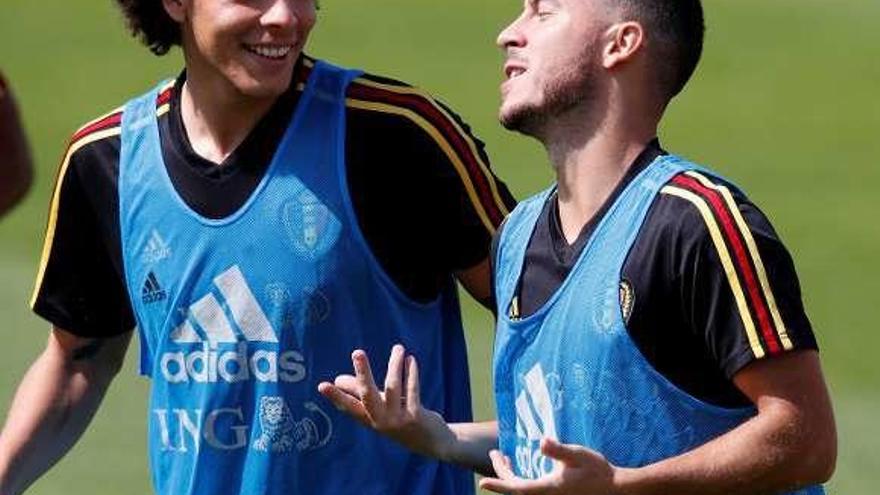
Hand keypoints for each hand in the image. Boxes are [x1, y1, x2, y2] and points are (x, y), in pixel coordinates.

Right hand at [317, 345, 454, 459]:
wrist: (432, 443)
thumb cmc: (401, 420)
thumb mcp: (380, 410)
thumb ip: (360, 394)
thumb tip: (337, 379)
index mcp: (370, 419)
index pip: (349, 406)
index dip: (336, 396)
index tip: (321, 385)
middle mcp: (381, 421)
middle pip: (368, 395)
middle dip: (363, 373)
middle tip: (357, 352)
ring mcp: (398, 420)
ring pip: (393, 387)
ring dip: (395, 365)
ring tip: (398, 348)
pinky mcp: (415, 416)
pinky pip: (412, 389)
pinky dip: (411, 373)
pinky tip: (410, 359)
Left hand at [479, 438, 616, 494]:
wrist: (615, 489)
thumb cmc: (597, 471)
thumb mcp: (578, 455)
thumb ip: (559, 450)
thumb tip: (541, 441)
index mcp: (548, 489)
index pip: (516, 487)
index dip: (499, 484)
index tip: (481, 483)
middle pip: (516, 488)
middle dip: (501, 473)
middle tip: (495, 453)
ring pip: (522, 490)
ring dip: (510, 476)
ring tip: (503, 458)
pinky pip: (530, 491)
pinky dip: (520, 480)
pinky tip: (521, 467)